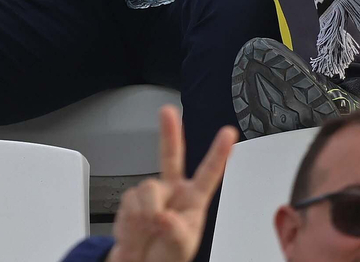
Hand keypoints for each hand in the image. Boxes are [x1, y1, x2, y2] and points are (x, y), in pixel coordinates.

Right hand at [106, 106, 235, 261]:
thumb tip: (162, 215)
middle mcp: (172, 191)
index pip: (209, 173)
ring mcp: (151, 194)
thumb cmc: (167, 255)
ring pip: (148, 189)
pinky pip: (130, 203)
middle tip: (167, 112)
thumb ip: (175, 230)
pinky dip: (131, 220)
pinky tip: (136, 230)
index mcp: (193, 199)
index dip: (219, 153)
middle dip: (168, 132)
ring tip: (148, 230)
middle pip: (170, 155)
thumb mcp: (181, 246)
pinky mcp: (130, 200)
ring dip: (147, 214)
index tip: (229, 134)